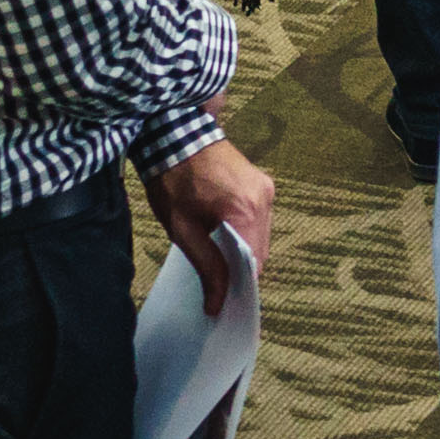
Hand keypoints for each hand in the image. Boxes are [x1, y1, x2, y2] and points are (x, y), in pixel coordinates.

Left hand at [142, 135, 274, 316]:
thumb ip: (206, 266)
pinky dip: (246, 233)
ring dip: (244, 251)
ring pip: (262, 236)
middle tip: (217, 282)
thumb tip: (217, 304)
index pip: (255, 263)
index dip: (240, 285)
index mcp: (246, 210)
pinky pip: (260, 218)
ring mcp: (265, 188)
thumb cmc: (174, 179)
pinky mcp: (261, 182)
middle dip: (242, 270)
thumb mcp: (183, 228)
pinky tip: (225, 235)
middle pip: (261, 251)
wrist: (176, 134)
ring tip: (218, 257)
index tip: (224, 299)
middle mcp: (264, 198)